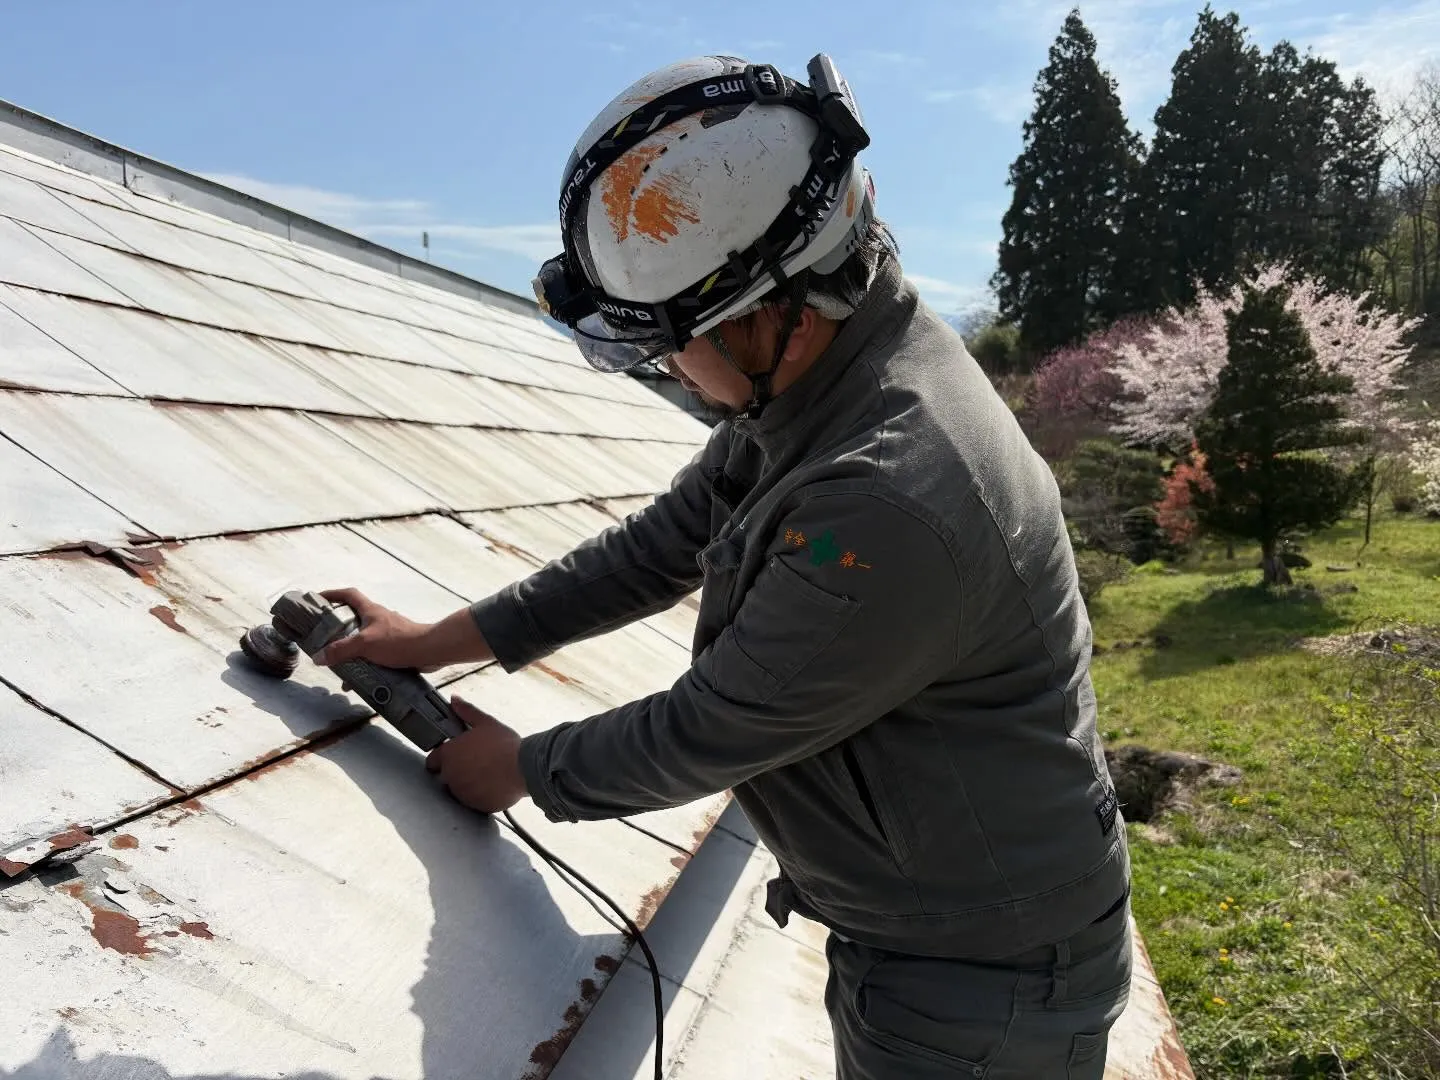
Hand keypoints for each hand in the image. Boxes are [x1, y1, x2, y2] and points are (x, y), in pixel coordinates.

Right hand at [313, 588, 439, 670]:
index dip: (333, 594)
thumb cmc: (397, 641)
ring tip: (339, 668)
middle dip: (337, 629)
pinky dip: (364, 664)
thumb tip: (319, 657)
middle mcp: (378, 619)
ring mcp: (388, 633)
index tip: (319, 599)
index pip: (349, 595)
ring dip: (351, 651)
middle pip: (353, 619)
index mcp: (370, 611)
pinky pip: (374, 654)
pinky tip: (359, 680)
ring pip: (363, 640)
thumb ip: (341, 650)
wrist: (429, 651)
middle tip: (324, 641)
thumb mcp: (364, 644)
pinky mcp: (394, 647)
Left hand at [425, 696, 526, 814]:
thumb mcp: (486, 723)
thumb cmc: (504, 744)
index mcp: (449, 755)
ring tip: (487, 774)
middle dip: (457, 771)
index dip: (441, 759)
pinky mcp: (476, 806)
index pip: (432, 762)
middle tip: (476, 764)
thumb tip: (454, 699)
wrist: (524, 768)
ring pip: (460, 791)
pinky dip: (481, 796)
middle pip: (446, 777)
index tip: (454, 756)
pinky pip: (474, 802)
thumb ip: (466, 712)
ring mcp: (462, 794)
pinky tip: (494, 785)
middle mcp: (450, 777)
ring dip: (468, 784)